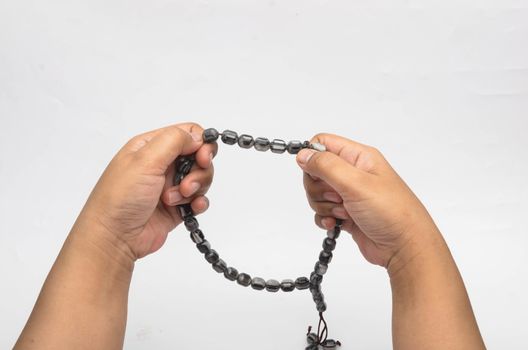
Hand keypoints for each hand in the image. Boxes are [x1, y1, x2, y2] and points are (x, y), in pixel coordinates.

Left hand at [73, 122, 216, 261]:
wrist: (114, 238)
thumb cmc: (120, 198)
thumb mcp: (145, 160)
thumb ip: (174, 141)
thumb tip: (197, 136)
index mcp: (151, 146)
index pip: (188, 132)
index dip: (201, 143)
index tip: (202, 158)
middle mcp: (161, 163)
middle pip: (199, 155)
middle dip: (199, 168)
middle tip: (188, 182)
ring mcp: (169, 184)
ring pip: (200, 177)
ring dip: (194, 188)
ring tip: (174, 199)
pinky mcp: (177, 206)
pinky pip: (199, 199)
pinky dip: (199, 203)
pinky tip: (190, 209)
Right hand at [296, 133, 437, 267]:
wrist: (405, 247)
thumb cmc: (391, 212)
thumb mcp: (356, 183)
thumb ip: (326, 166)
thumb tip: (303, 154)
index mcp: (359, 157)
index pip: (323, 143)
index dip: (312, 157)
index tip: (314, 174)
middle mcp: (353, 173)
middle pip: (315, 171)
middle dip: (318, 187)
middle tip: (337, 197)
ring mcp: (349, 194)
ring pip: (317, 193)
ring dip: (323, 205)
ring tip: (344, 212)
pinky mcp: (346, 214)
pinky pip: (322, 211)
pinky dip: (325, 218)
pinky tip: (338, 224)